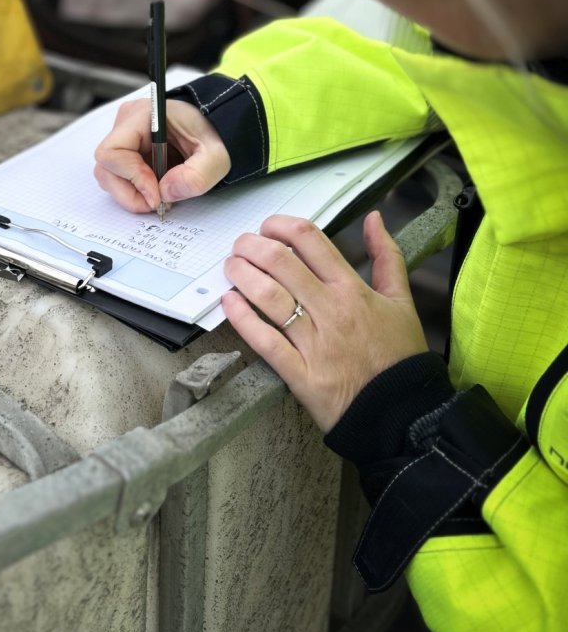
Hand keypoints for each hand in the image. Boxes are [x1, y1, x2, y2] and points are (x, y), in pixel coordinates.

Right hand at [93, 98, 229, 213]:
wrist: (215, 128)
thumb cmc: (214, 133)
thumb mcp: (216, 156)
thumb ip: (196, 176)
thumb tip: (165, 193)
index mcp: (143, 116)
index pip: (112, 152)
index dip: (131, 178)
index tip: (156, 194)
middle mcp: (126, 124)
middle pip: (106, 168)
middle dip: (129, 192)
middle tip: (158, 203)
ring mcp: (124, 137)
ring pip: (109, 176)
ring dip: (132, 193)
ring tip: (160, 196)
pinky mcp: (128, 150)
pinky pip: (119, 177)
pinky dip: (135, 190)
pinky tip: (157, 188)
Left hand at [222, 211, 427, 431]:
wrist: (403, 413)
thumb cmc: (400, 356)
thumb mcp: (402, 302)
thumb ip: (388, 257)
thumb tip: (374, 219)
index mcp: (352, 289)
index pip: (310, 241)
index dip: (280, 226)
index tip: (267, 226)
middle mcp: (330, 310)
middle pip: (281, 263)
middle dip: (252, 246)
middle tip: (240, 245)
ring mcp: (313, 343)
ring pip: (269, 297)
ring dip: (242, 275)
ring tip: (230, 266)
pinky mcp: (300, 374)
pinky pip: (265, 341)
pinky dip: (242, 319)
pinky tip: (229, 302)